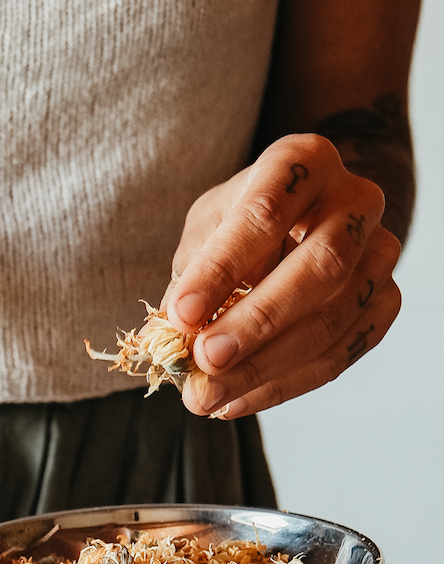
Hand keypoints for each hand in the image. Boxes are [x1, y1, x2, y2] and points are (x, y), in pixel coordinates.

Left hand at [162, 134, 400, 419]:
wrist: (304, 221)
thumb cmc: (244, 221)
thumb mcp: (210, 225)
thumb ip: (196, 269)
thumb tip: (177, 333)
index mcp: (305, 162)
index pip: (265, 215)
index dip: (223, 268)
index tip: (182, 315)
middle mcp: (356, 201)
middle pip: (319, 267)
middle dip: (257, 323)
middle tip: (205, 363)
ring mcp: (380, 252)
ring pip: (333, 319)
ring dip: (266, 367)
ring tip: (208, 398)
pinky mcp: (386, 300)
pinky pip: (342, 353)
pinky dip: (285, 384)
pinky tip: (236, 401)